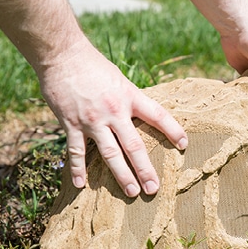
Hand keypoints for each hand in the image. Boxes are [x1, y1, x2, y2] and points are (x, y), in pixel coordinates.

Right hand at [38, 41, 187, 196]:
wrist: (62, 56)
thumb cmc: (93, 65)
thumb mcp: (119, 78)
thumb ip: (129, 99)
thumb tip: (139, 115)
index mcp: (129, 97)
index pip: (157, 115)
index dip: (172, 129)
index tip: (184, 144)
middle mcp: (114, 111)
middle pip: (134, 145)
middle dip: (145, 169)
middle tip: (153, 189)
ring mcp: (92, 121)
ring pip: (110, 154)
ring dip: (121, 175)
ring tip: (131, 192)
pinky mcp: (72, 124)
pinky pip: (76, 152)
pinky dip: (78, 169)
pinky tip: (82, 186)